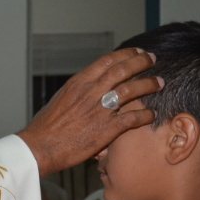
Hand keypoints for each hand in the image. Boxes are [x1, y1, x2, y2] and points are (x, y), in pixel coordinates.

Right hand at [17, 48, 161, 176]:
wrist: (41, 146)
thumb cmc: (46, 126)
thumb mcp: (60, 99)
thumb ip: (78, 91)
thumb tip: (88, 87)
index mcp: (78, 83)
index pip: (107, 61)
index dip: (125, 54)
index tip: (136, 52)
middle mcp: (90, 92)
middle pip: (122, 70)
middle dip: (141, 62)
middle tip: (152, 60)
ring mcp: (99, 110)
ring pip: (131, 90)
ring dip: (148, 84)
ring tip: (159, 82)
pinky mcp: (106, 129)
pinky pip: (133, 118)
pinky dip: (145, 115)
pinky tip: (151, 115)